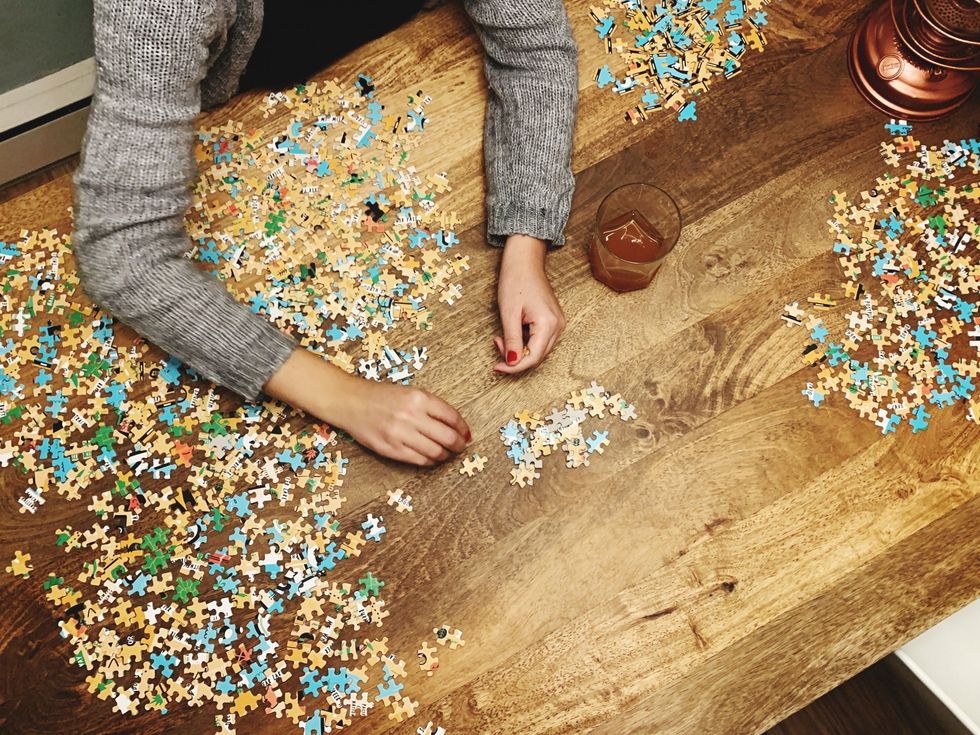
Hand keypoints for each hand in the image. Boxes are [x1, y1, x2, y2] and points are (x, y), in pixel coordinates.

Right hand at [265, 348, 469, 465]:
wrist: (350, 401)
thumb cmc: (380, 396)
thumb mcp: (409, 392)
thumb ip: (431, 406)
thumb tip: (455, 425)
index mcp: (419, 398)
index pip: (452, 417)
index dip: (464, 428)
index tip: (467, 434)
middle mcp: (411, 416)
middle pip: (448, 437)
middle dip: (459, 445)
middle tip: (461, 447)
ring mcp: (400, 434)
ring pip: (436, 452)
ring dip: (445, 455)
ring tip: (446, 453)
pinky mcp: (391, 449)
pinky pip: (419, 460)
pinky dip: (430, 461)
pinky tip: (431, 457)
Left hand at [494, 234, 565, 373]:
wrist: (525, 261)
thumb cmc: (516, 281)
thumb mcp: (509, 313)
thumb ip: (511, 340)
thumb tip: (511, 363)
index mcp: (548, 324)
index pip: (533, 358)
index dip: (513, 366)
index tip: (497, 367)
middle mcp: (558, 326)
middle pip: (537, 356)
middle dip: (515, 357)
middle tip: (497, 343)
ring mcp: (558, 324)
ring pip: (538, 350)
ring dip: (519, 350)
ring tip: (502, 336)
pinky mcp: (553, 321)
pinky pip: (539, 340)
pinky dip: (524, 342)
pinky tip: (512, 331)